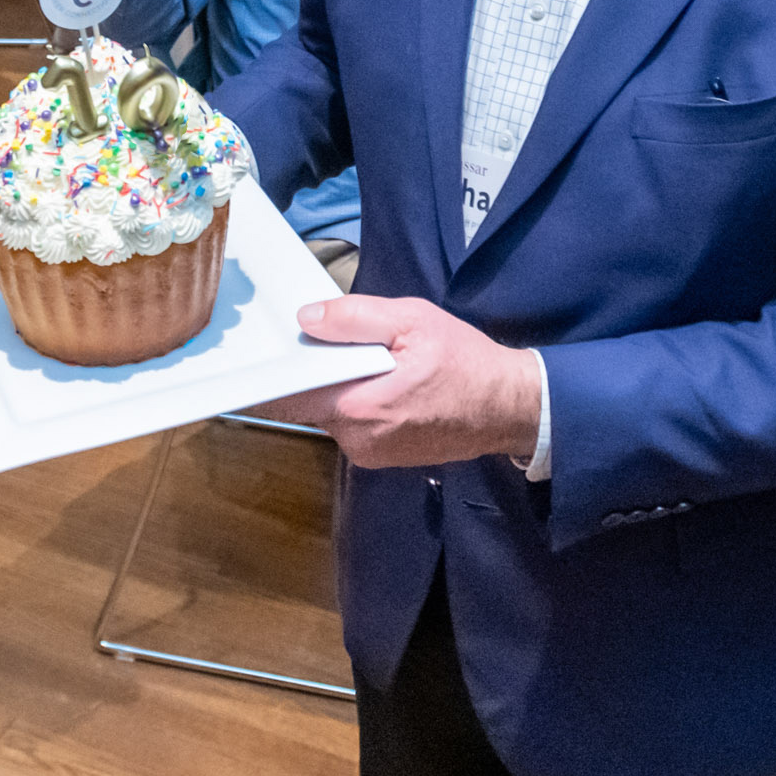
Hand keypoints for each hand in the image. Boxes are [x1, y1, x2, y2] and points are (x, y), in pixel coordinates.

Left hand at [276, 295, 544, 467]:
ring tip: (365, 362)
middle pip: (307, 402)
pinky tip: (380, 384)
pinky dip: (356, 403)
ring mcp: (367, 453)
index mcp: (357, 406)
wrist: (508, 407)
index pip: (288, 395)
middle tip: (326, 341)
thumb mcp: (412, 321)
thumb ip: (355, 318)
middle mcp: (356, 439)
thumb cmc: (464, 361)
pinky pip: (351, 425)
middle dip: (311, 372)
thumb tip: (306, 319)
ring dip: (337, 388)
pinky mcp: (380, 457)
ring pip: (329, 414)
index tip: (267, 350)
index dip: (273, 371)